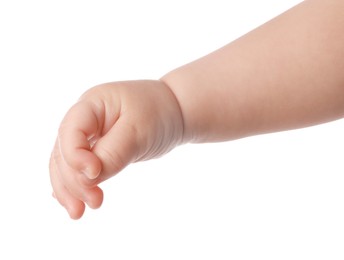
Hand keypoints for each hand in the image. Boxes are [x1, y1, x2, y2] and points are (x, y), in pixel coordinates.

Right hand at [49, 80, 183, 218]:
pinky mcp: (97, 147)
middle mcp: (85, 119)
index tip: (94, 174)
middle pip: (64, 151)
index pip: (70, 131)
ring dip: (70, 188)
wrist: (174, 109)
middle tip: (94, 203)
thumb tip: (88, 180)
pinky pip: (79, 166)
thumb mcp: (139, 131)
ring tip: (78, 214)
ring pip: (67, 163)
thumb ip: (113, 153)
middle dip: (73, 180)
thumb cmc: (159, 113)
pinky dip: (76, 184)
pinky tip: (74, 202)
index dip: (75, 156)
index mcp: (92, 103)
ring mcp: (89, 133)